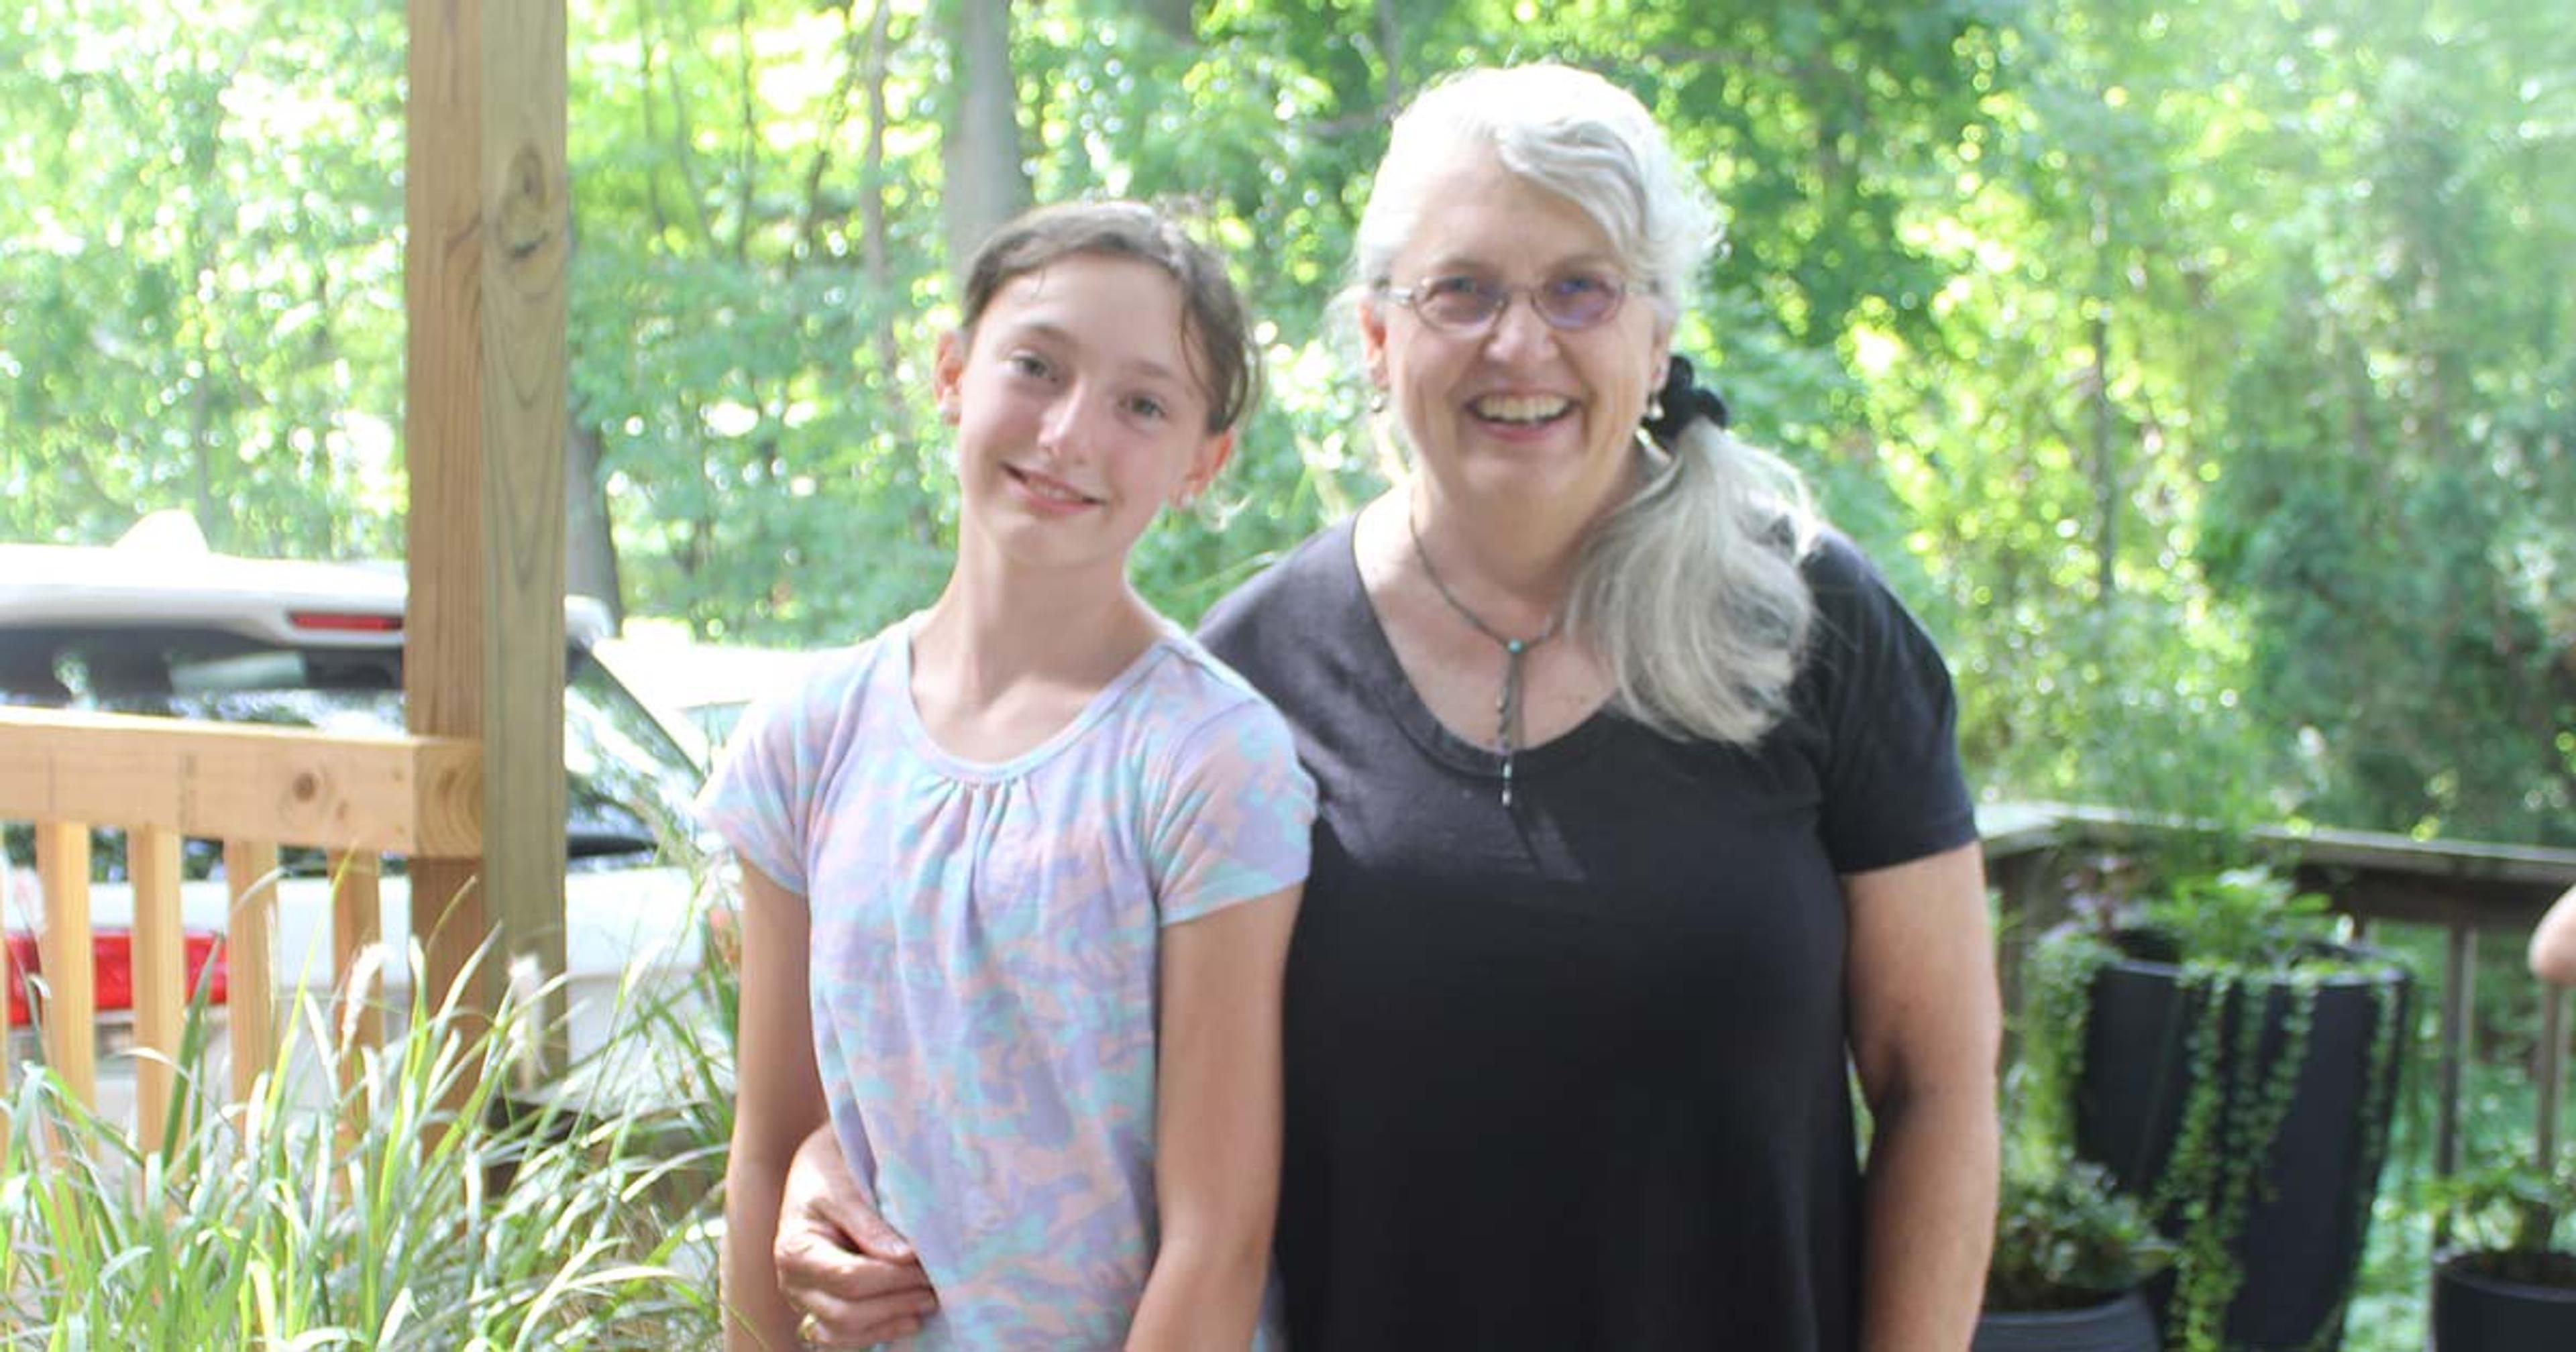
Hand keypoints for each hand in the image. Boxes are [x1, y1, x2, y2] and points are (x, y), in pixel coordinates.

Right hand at [775, 1124, 938, 1345]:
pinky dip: (875, 1333)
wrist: (816, 1166)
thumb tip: (905, 1258)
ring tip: (926, 1304)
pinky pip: (842, 1337)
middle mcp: (793, 1282)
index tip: (928, 1267)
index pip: (850, 1279)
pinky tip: (907, 1319)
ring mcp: (804, 1299)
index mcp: (796, 1249)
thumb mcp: (845, 1186)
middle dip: (895, 1304)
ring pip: (843, 1333)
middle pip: (846, 1313)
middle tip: (936, 1289)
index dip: (893, 1279)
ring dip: (888, 1324)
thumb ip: (870, 1225)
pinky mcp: (818, 1306)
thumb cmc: (829, 1168)